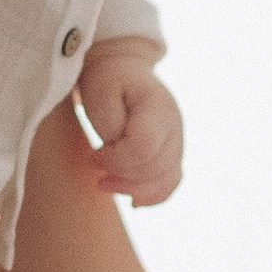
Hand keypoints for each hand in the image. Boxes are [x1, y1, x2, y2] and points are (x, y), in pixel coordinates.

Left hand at [74, 40, 183, 203]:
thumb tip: (119, 154)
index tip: (94, 155)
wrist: (122, 71)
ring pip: (167, 180)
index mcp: (158, 106)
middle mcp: (175, 125)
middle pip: (156, 168)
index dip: (117, 159)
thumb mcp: (100, 93)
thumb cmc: (107, 81)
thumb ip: (110, 124)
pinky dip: (153, 196)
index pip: (144, 147)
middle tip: (95, 171)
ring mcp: (177, 141)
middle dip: (122, 177)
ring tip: (105, 184)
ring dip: (134, 190)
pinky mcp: (172, 153)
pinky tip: (132, 200)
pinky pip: (171, 182)